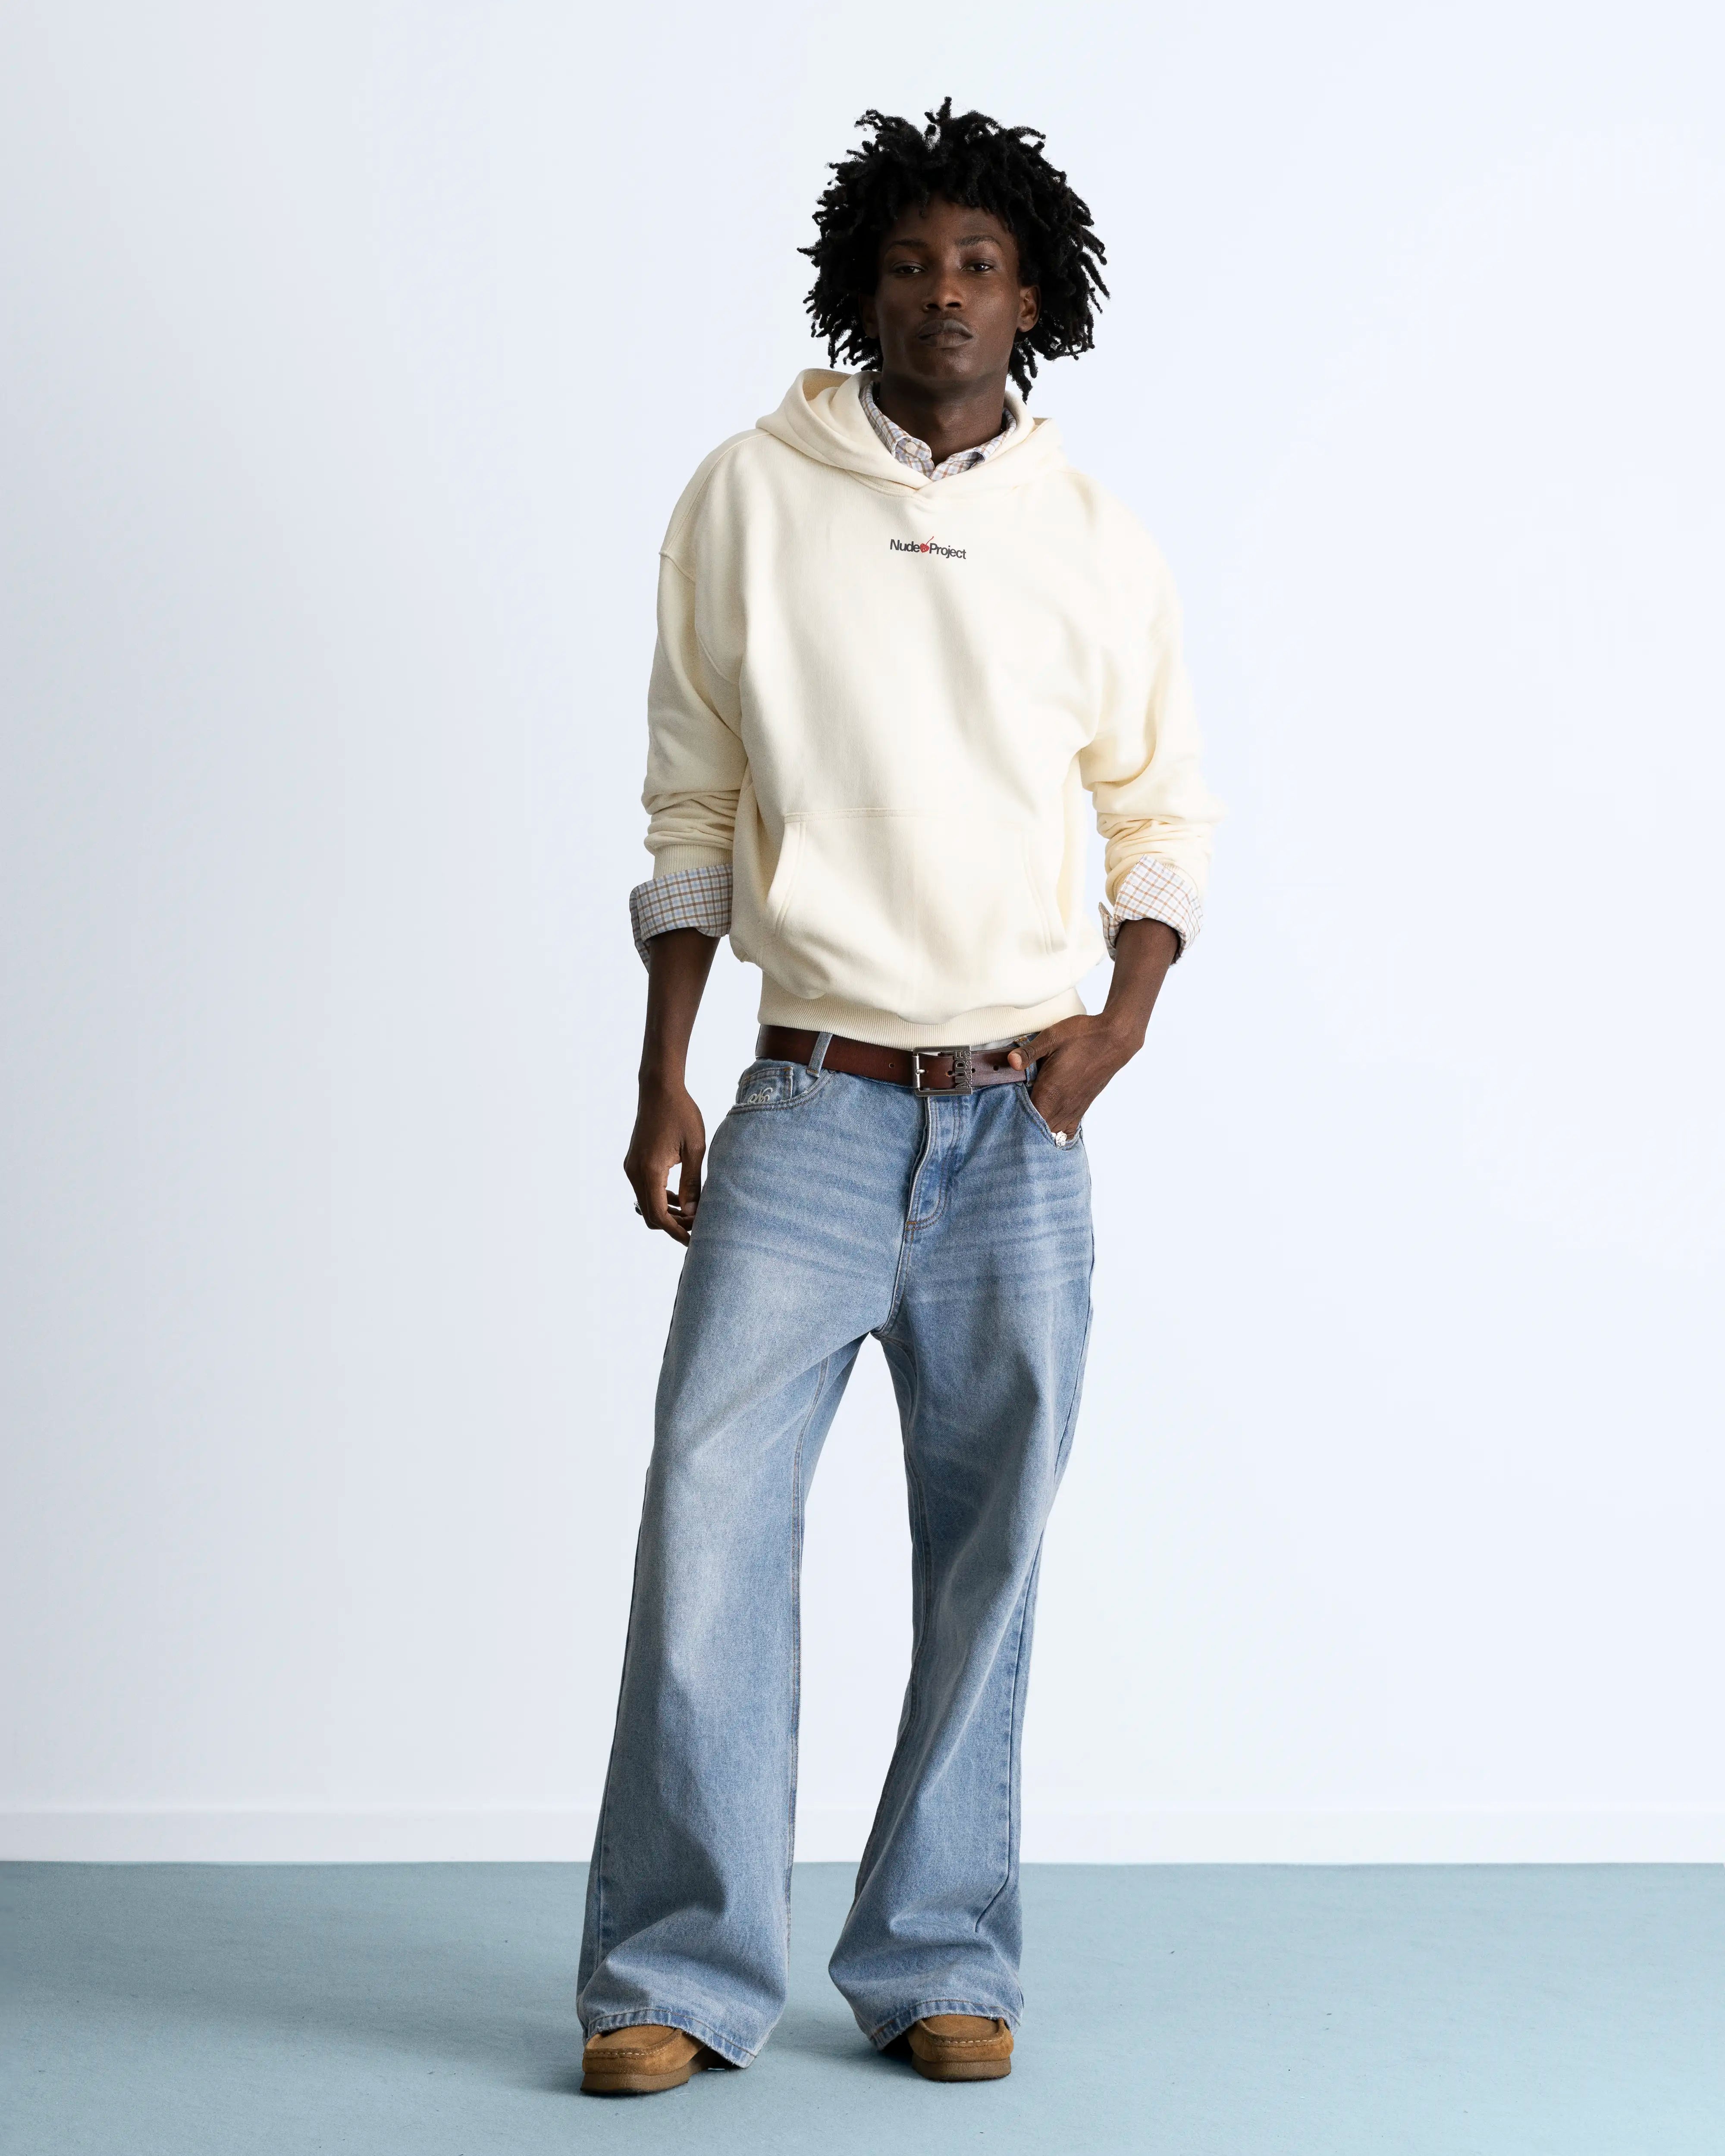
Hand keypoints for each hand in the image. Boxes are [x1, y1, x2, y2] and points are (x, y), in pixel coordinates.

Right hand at [625, 1077, 706, 1244]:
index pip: (659, 1215)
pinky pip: (645, 1190)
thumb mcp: (695, 1148)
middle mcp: (635, 1172)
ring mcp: (631, 1167)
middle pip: (650, 1215)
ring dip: (667, 1213)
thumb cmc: (681, 1114)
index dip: (676, 1232)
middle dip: (673, 1225)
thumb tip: (693, 1214)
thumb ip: (692, 1183)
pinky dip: (660, 1199)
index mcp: (650, 1171)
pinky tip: (679, 1197)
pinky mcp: (633, 1163)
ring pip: (647, 1204)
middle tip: (698, 1226)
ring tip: (692, 1213)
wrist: (659, 1089)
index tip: (694, 1240)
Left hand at [1007, 1015, 1141, 1140]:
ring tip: (1026, 1124)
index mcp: (1051, 1091)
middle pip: (1038, 1131)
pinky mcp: (1083, 1107)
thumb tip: (1010, 1061)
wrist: (1114, 1039)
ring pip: (1053, 1133)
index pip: (1027, 1119)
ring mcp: (1074, 1108)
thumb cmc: (1083, 1036)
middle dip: (1023, 1129)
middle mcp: (1062, 1105)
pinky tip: (1048, 1125)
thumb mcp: (1052, 1037)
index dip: (1012, 1121)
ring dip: (1039, 1132)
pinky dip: (1057, 1132)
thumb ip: (1029, 1052)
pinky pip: (1068, 1129)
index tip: (1002, 1117)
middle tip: (1009, 1121)